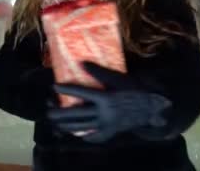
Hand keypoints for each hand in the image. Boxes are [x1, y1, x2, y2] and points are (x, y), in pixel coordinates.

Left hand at [48, 62, 170, 142]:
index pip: (83, 94)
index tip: (54, 87)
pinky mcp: (111, 132)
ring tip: (56, 124)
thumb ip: (99, 72)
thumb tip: (81, 62)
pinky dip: (85, 135)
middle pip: (78, 115)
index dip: (67, 90)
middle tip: (49, 112)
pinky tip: (77, 133)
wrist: (151, 107)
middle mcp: (105, 114)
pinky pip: (95, 137)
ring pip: (83, 128)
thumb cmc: (134, 89)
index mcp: (107, 99)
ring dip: (68, 126)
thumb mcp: (118, 78)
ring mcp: (108, 125)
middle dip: (61, 114)